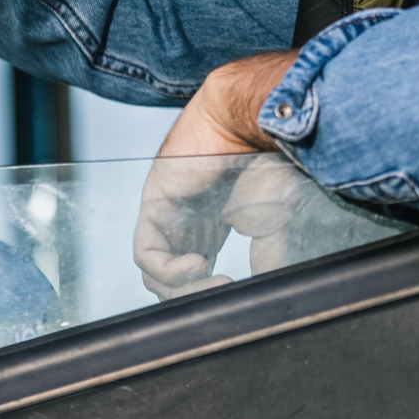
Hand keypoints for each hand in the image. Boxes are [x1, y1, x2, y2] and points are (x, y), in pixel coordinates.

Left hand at [131, 51, 296, 298]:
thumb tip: (267, 285)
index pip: (194, 276)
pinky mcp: (153, 205)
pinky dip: (169, 269)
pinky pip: (146, 252)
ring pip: (155, 274)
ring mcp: (166, 214)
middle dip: (196, 296)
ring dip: (182, 288)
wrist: (251, 121)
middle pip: (171, 280)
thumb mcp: (272, 218)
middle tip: (225, 292)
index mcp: (209, 225)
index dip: (210, 292)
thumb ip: (267, 253)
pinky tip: (199, 265)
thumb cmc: (265, 157)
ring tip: (215, 281)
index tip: (238, 294)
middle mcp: (184, 223)